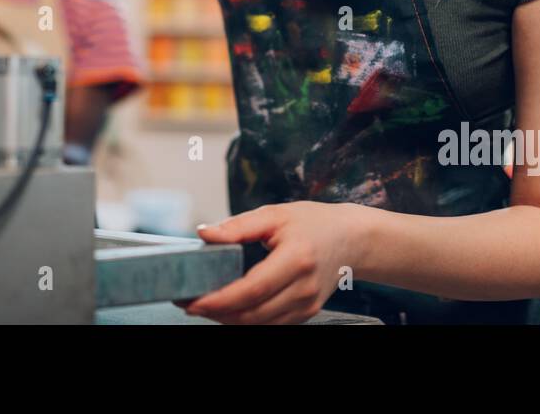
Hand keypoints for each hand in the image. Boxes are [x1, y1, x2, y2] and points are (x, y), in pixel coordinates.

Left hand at [181, 202, 362, 323]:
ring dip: (227, 319)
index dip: (219, 299)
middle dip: (215, 312)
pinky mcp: (307, 313)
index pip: (252, 289)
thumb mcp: (275, 214)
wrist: (351, 239)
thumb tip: (203, 233)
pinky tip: (228, 307)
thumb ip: (237, 226)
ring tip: (203, 304)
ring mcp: (308, 304)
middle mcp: (304, 287)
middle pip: (253, 313)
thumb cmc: (313, 222)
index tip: (192, 299)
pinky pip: (270, 324)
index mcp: (297, 259)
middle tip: (187, 302)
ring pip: (259, 324)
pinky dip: (246, 319)